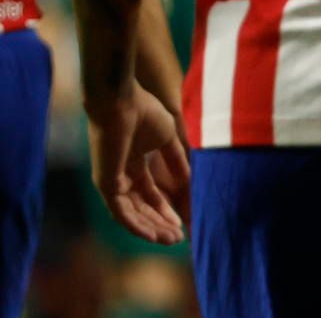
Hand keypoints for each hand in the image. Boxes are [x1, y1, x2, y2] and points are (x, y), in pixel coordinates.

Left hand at [86, 84, 189, 244]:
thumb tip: (191, 182)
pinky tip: (152, 234)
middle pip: (142, 208)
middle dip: (161, 222)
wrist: (122, 102)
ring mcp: (112, 181)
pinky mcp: (106, 183)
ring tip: (170, 239)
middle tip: (179, 238)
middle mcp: (122, 176)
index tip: (183, 221)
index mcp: (135, 164)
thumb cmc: (145, 113)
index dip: (166, 208)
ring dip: (151, 227)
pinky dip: (136, 224)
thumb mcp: (168, 141)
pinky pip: (121, 212)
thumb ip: (178, 162)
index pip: (151, 194)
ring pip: (132, 214)